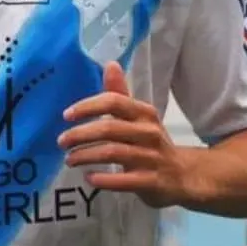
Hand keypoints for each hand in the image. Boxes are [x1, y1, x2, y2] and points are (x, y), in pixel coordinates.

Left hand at [57, 61, 187, 208]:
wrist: (185, 175)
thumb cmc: (152, 142)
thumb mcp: (139, 117)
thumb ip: (120, 94)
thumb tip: (109, 63)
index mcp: (144, 113)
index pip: (113, 102)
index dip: (87, 107)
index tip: (66, 115)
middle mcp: (149, 132)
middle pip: (109, 128)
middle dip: (80, 134)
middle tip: (61, 141)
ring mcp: (151, 158)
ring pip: (112, 153)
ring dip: (86, 156)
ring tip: (69, 160)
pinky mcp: (152, 182)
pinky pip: (124, 180)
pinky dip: (104, 179)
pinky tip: (89, 178)